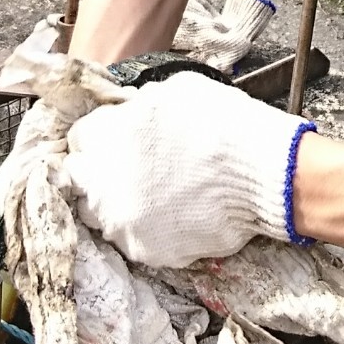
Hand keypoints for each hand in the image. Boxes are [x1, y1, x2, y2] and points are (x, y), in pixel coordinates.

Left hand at [62, 73, 313, 266]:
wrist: (263, 173)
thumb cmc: (222, 123)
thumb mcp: (172, 92)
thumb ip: (137, 107)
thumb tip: (130, 115)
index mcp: (103, 138)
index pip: (80, 139)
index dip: (103, 137)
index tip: (119, 140)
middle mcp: (101, 184)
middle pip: (82, 181)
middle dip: (103, 173)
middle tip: (135, 169)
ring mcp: (121, 222)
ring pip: (104, 216)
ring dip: (122, 204)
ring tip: (158, 194)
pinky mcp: (146, 252)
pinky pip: (136, 239)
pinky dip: (151, 228)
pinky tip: (177, 213)